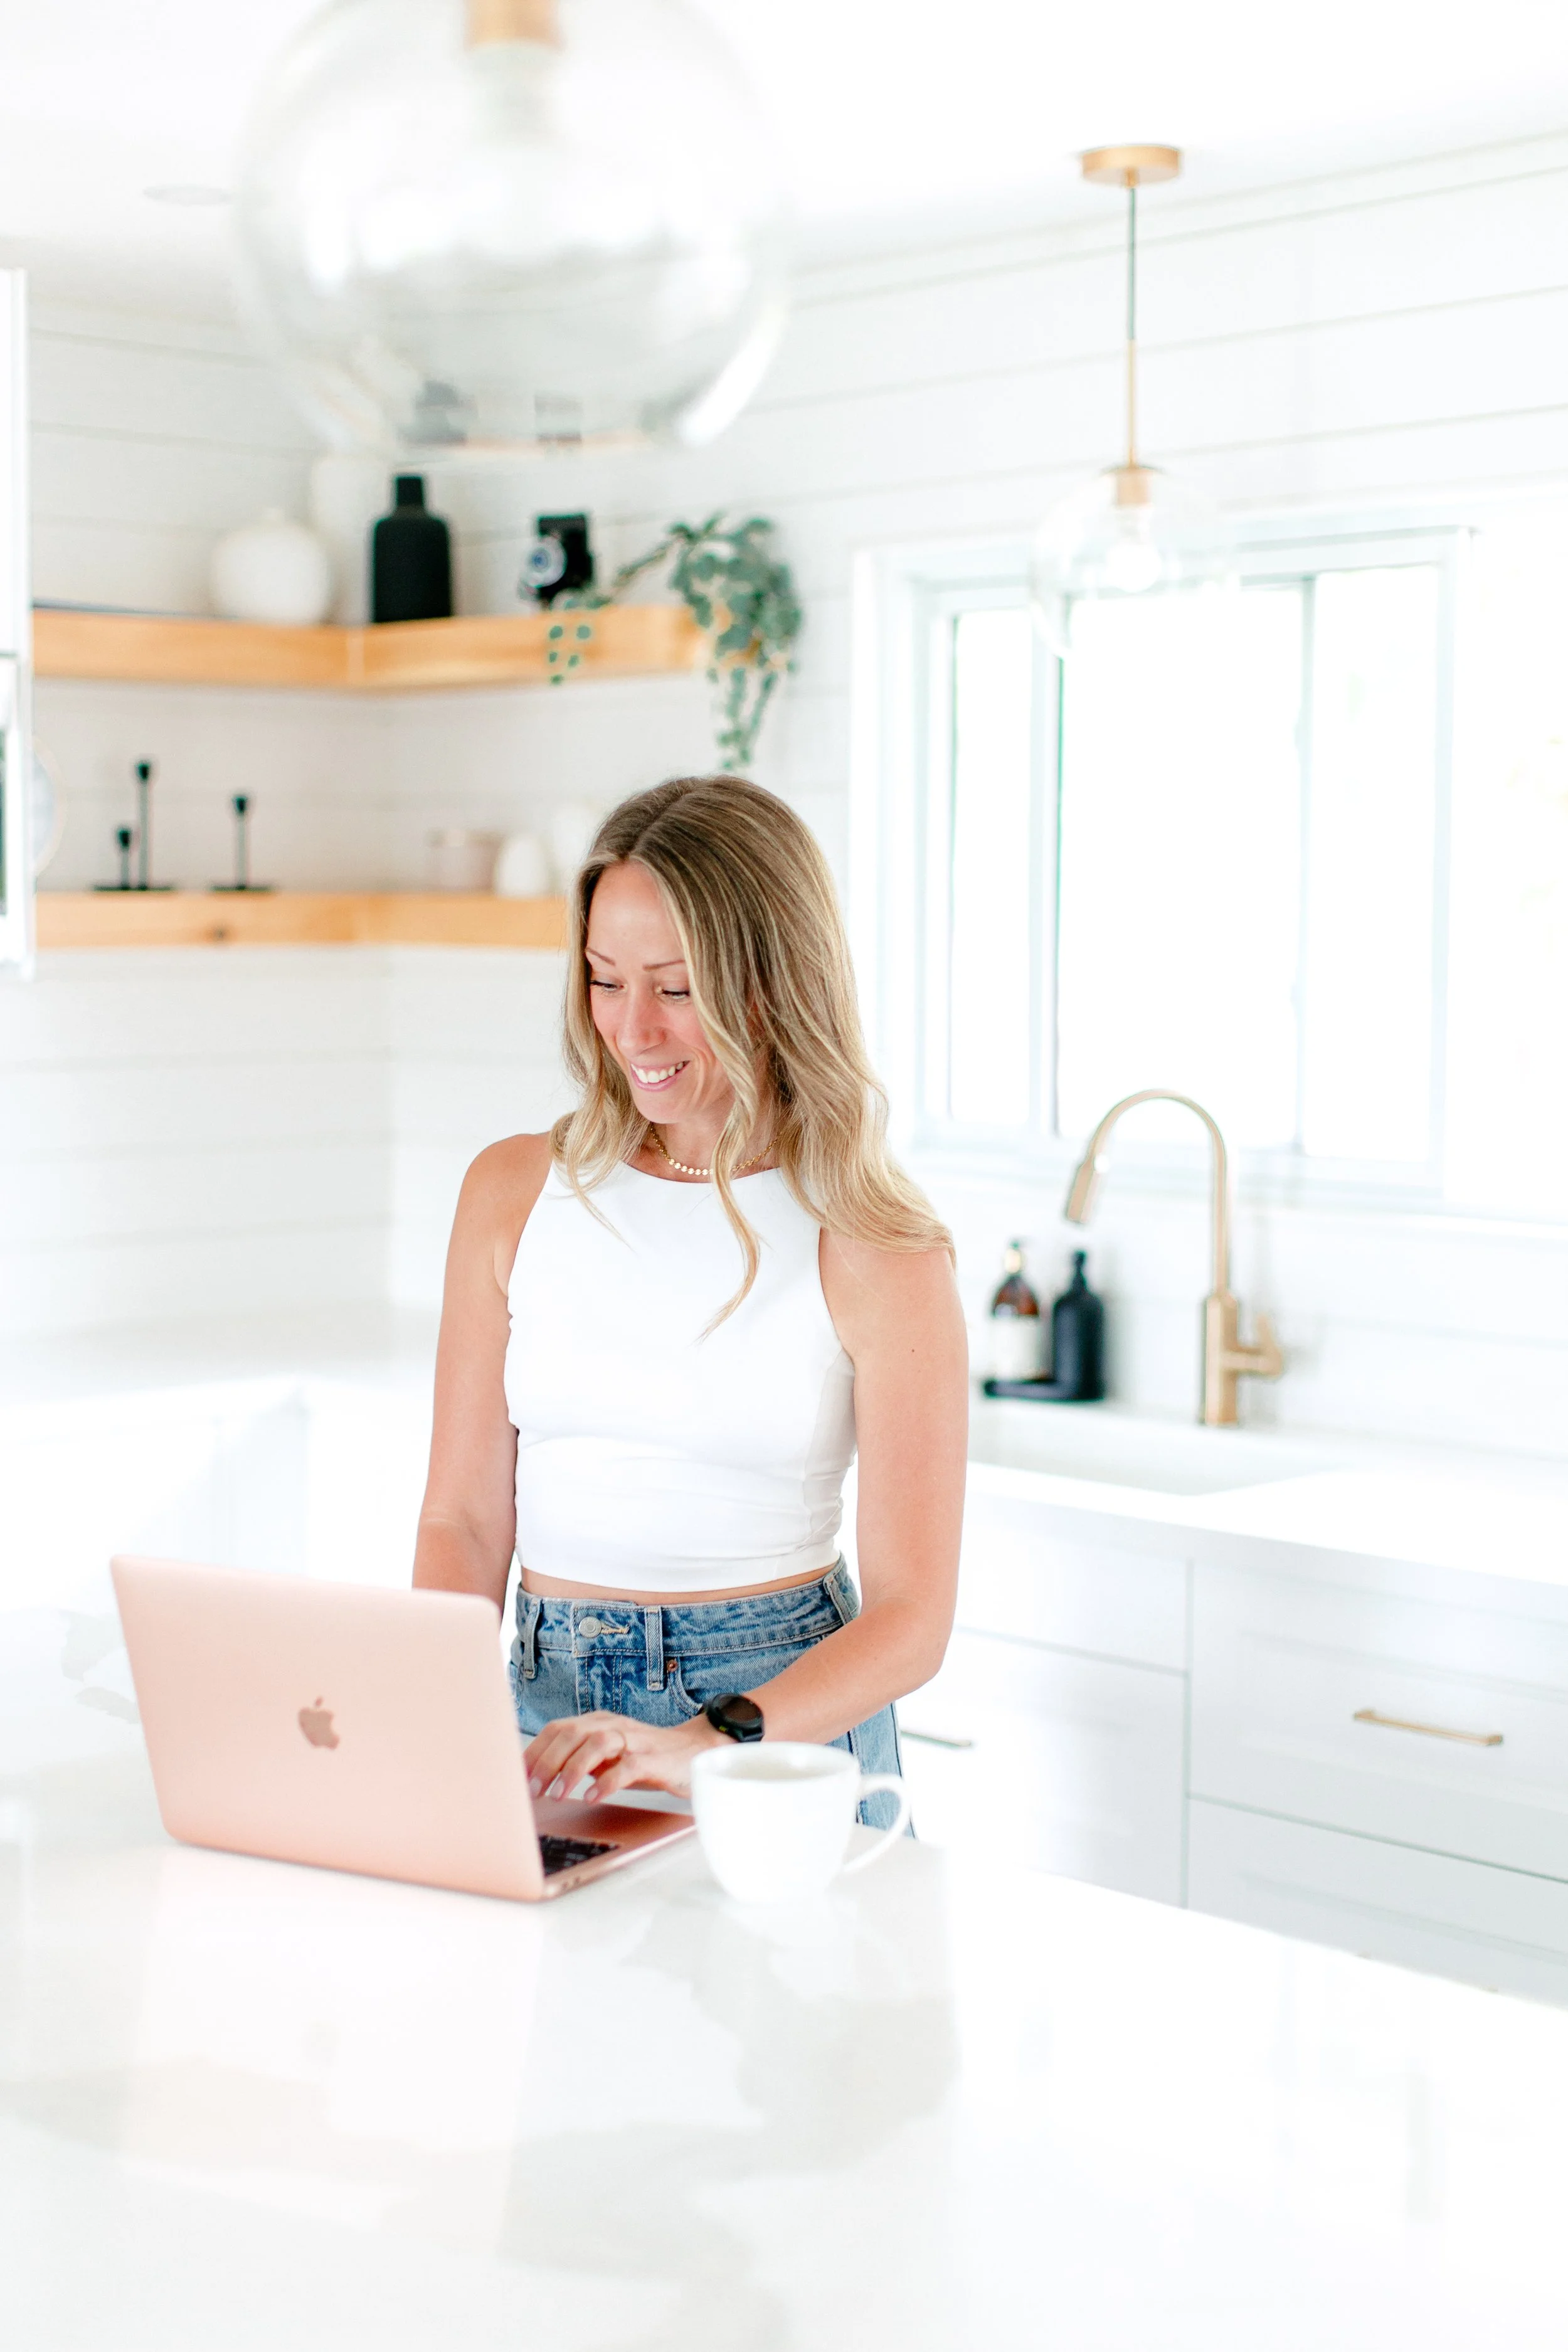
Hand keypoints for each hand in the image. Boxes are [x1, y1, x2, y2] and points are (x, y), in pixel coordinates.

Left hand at [523, 1709, 722, 1804]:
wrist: (693, 1751)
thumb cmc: (645, 1758)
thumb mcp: (608, 1756)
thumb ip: (580, 1760)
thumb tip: (542, 1778)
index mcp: (597, 1722)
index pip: (557, 1729)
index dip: (534, 1751)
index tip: (517, 1776)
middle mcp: (612, 1726)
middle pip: (571, 1734)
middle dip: (546, 1762)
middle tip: (532, 1790)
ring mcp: (633, 1740)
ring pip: (595, 1744)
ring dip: (572, 1770)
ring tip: (558, 1795)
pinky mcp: (652, 1758)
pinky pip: (626, 1767)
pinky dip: (606, 1782)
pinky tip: (593, 1796)